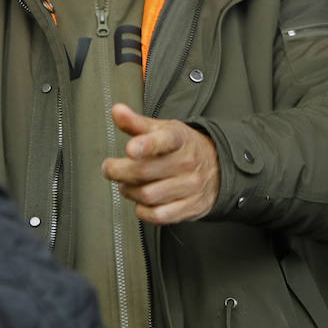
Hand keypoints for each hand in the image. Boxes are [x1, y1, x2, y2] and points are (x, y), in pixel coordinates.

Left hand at [102, 103, 218, 224]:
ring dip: (129, 191)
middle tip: (111, 169)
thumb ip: (135, 123)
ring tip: (126, 184)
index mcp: (178, 139)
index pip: (164, 140)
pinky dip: (143, 210)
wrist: (216, 166)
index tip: (131, 149)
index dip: (146, 144)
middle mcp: (186, 162)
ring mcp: (190, 186)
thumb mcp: (162, 130)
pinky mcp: (190, 207)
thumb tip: (117, 111)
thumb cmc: (182, 147)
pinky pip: (158, 215)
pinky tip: (141, 201)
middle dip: (119, 171)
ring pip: (148, 195)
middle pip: (144, 171)